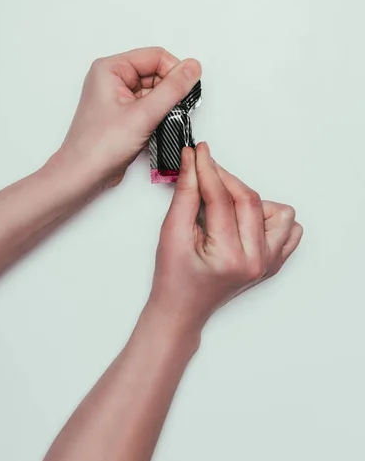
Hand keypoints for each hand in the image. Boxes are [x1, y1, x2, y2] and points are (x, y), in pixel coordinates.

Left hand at [59, 47, 200, 187]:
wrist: (82, 176)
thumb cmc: (98, 147)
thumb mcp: (144, 114)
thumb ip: (172, 89)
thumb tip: (193, 68)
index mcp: (111, 69)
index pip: (155, 56)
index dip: (175, 72)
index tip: (187, 90)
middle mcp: (113, 79)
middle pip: (156, 73)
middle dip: (170, 91)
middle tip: (175, 111)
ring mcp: (118, 98)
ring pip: (155, 92)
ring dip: (165, 106)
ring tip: (161, 123)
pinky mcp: (124, 115)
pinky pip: (150, 107)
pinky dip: (159, 116)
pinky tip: (157, 129)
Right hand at [149, 142, 302, 335]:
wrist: (182, 309)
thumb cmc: (174, 278)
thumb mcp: (172, 233)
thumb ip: (185, 194)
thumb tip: (192, 161)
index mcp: (230, 257)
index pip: (222, 199)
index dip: (207, 170)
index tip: (198, 151)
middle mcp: (257, 261)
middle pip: (249, 200)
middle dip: (224, 177)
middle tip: (203, 167)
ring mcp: (269, 263)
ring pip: (277, 211)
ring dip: (251, 199)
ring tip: (225, 204)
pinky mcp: (273, 262)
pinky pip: (288, 229)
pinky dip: (270, 217)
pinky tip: (244, 218)